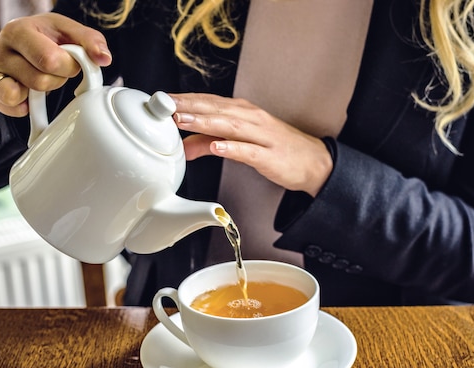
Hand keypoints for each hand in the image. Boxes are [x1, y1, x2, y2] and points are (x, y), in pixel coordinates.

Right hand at [0, 13, 111, 116]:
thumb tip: (103, 58)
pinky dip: (23, 106)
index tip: (71, 62)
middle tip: (56, 71)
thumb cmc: (48, 38)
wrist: (24, 42)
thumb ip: (91, 41)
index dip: (69, 67)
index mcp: (19, 29)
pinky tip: (28, 94)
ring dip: (40, 92)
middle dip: (56, 80)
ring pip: (21, 96)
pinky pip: (8, 106)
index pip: (50, 60)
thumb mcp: (70, 32)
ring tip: (40, 78)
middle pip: (39, 81)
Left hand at [171, 93, 332, 196]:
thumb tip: (182, 146)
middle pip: (216, 108)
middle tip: (165, 106)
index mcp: (242, 112)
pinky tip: (218, 147)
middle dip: (189, 106)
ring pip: (230, 126)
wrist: (312, 162)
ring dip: (205, 122)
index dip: (185, 100)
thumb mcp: (237, 142)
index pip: (209, 101)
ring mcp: (262, 136)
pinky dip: (233, 147)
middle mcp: (251, 118)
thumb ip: (209, 142)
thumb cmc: (274, 149)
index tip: (161, 99)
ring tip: (182, 121)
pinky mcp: (270, 155)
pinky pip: (249, 151)